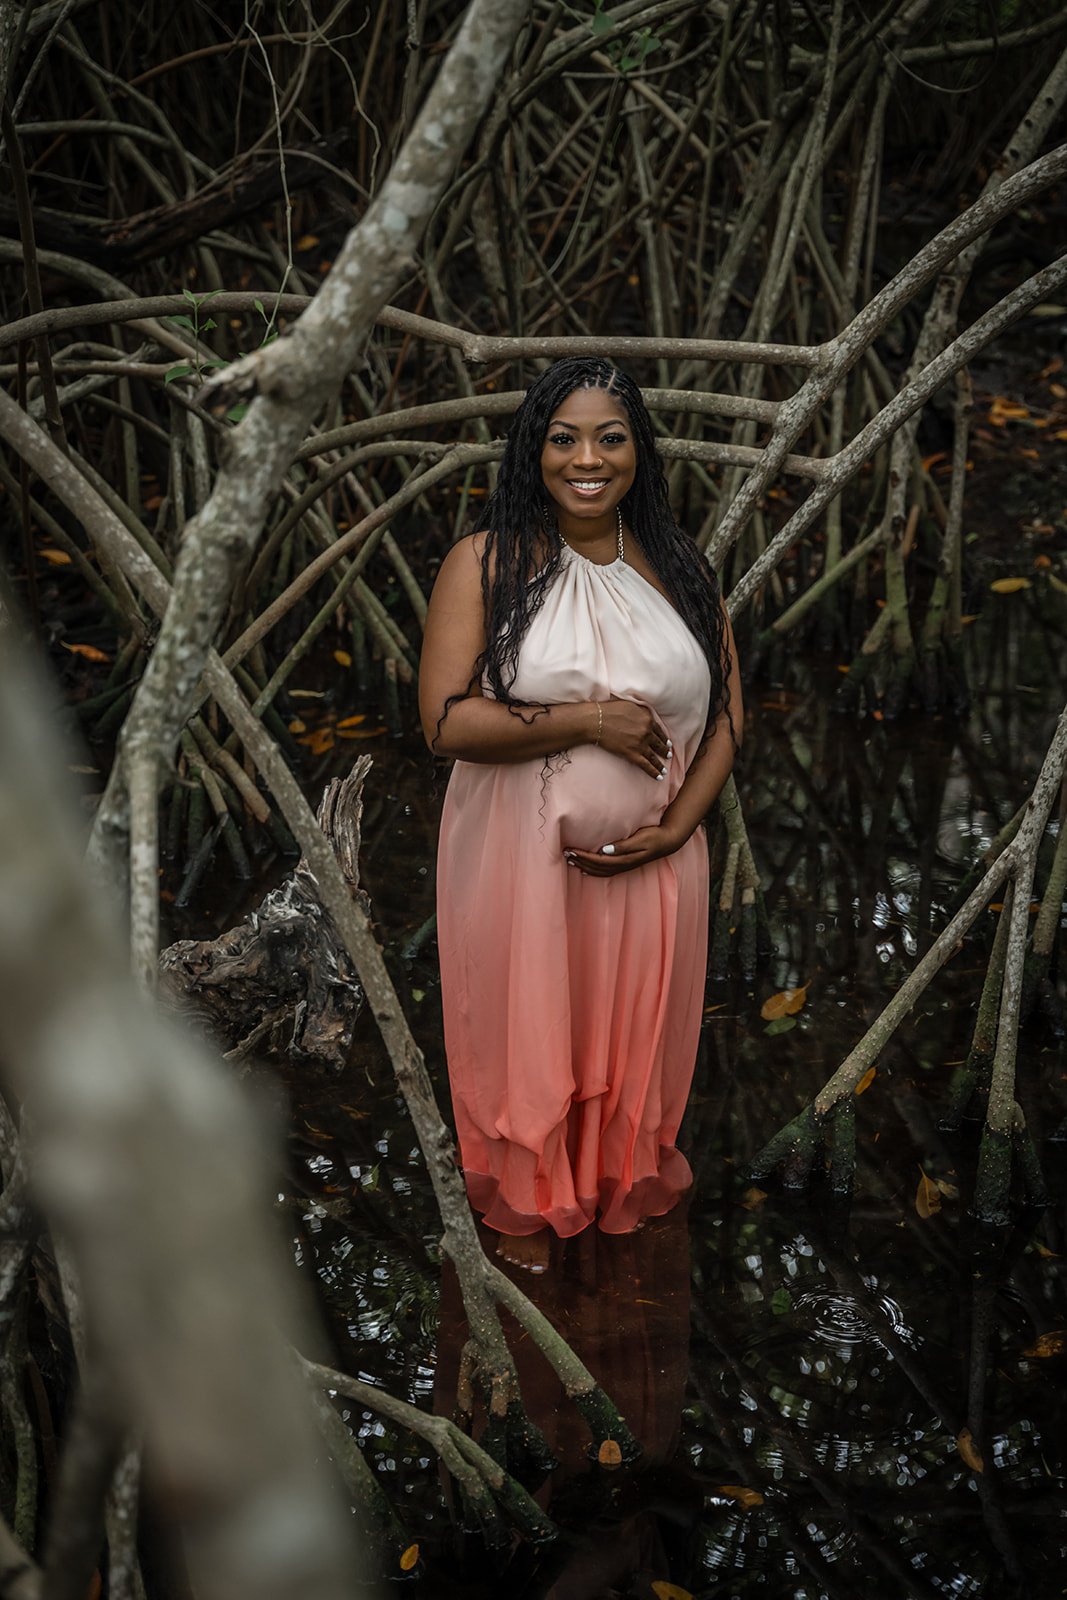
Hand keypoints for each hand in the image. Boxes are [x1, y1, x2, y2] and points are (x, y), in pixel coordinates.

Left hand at [564, 823, 688, 876]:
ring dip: (583, 866)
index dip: (583, 857)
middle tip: (565, 854)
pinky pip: (605, 871)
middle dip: (579, 861)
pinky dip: (593, 871)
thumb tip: (604, 850)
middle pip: (596, 867)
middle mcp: (622, 865)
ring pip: (599, 871)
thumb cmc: (654, 836)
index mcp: (624, 859)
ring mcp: (623, 866)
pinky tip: (585, 869)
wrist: (668, 841)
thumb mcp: (640, 838)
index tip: (570, 850)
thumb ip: (623, 845)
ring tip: (570, 861)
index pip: (598, 860)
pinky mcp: (625, 864)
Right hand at [594, 698, 671, 781]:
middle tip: (668, 754)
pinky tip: (659, 777)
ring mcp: (641, 744)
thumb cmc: (609, 710)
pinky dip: (654, 772)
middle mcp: (647, 731)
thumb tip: (646, 717)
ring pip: (654, 756)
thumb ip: (642, 712)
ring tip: (664, 770)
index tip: (667, 742)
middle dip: (664, 750)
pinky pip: (646, 765)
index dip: (664, 738)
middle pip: (659, 743)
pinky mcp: (632, 754)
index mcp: (648, 718)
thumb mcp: (630, 705)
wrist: (596, 720)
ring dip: (660, 764)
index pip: (659, 730)